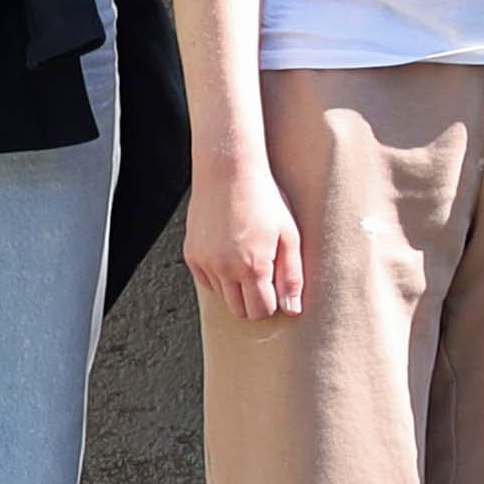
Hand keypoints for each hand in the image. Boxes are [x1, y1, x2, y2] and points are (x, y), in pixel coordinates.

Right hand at [187, 158, 303, 327]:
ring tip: (249, 259)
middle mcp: (224, 268)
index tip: (277, 290)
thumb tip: (292, 309)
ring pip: (223, 297)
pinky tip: (231, 255)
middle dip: (255, 302)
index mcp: (252, 266)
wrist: (228, 173)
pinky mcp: (191, 255)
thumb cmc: (264, 201)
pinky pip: (206, 282)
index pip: (260, 311)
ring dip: (237, 288)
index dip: (272, 305)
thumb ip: (292, 276)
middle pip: (240, 311)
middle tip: (265, 278)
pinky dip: (220, 277)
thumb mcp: (289, 236)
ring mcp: (204, 262)